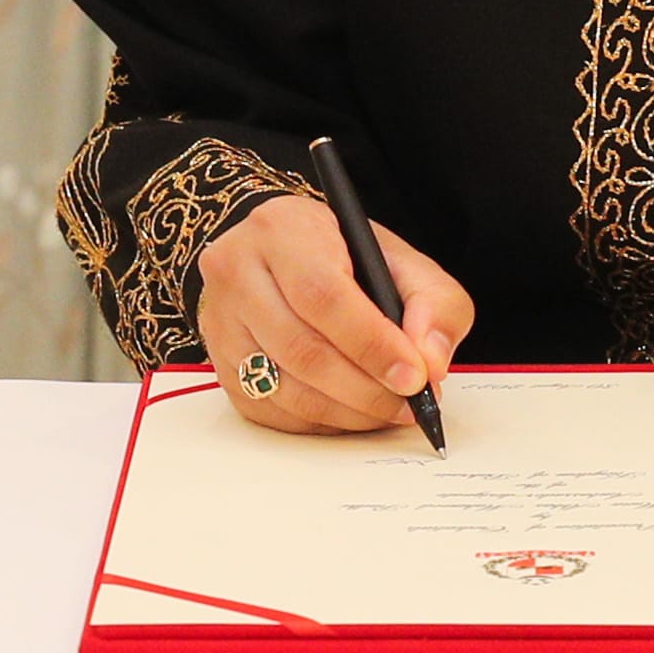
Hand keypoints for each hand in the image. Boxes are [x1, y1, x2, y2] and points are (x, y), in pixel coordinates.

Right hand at [197, 192, 472, 435]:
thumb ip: (433, 305)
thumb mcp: (401, 262)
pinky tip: (353, 411)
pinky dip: (321, 422)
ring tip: (389, 411)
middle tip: (408, 404)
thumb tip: (431, 363)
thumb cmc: (344, 257)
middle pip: (301, 348)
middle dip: (364, 388)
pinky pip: (271, 410)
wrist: (284, 256)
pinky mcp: (220, 364)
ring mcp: (220, 322)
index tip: (413, 376)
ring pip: (284, 387)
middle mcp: (237, 272)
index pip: (323, 295)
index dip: (371, 343)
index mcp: (282, 230)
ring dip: (347, 412)